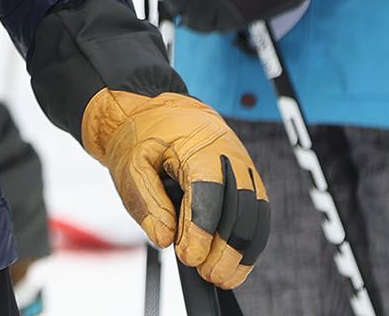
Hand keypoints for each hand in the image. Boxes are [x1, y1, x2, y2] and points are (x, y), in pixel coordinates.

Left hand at [78, 89, 269, 289]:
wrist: (159, 112)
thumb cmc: (144, 135)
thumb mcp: (131, 163)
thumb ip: (146, 202)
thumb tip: (165, 239)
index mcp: (199, 142)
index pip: (209, 191)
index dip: (201, 230)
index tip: (189, 257)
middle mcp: (230, 152)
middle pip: (241, 205)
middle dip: (226, 246)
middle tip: (206, 273)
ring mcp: (243, 165)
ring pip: (257, 212)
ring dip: (243, 250)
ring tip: (221, 276)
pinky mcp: (247, 178)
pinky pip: (258, 211)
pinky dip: (250, 241)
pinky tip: (236, 263)